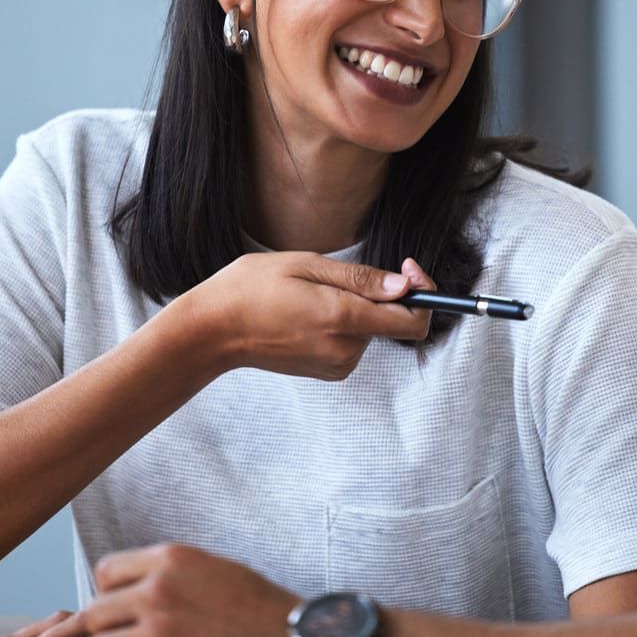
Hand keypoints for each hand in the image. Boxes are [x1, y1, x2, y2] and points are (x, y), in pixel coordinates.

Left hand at [71, 543, 301, 636]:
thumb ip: (169, 574)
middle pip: (95, 612)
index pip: (107, 570)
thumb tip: (130, 593)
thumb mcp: (213, 568)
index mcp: (171, 560)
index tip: (118, 607)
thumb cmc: (260, 610)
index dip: (109, 592)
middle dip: (102, 630)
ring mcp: (156, 636)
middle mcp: (157, 592)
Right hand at [182, 251, 434, 379]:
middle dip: (381, 295)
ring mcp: (337, 364)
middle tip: (340, 275)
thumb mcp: (306, 265)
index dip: (423, 293)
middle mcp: (345, 349)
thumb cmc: (252, 288)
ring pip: (372, 330)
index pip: (413, 321)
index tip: (406, 268)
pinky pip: (354, 342)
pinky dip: (345, 324)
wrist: (213, 331)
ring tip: (314, 293)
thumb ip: (360, 278)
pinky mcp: (328, 371)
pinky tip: (310, 312)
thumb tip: (405, 286)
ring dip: (358, 308)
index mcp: (342, 319)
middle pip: (392, 322)